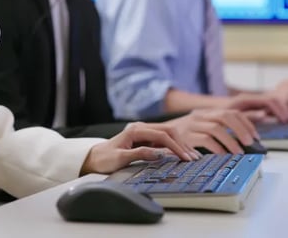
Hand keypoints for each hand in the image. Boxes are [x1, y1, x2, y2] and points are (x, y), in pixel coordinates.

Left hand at [79, 122, 199, 175]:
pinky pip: (164, 140)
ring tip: (193, 156)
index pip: (162, 135)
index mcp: (135, 130)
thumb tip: (158, 153)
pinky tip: (183, 153)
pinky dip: (175, 146)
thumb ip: (139, 154)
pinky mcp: (145, 139)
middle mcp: (141, 128)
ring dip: (181, 145)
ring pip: (168, 134)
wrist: (93, 158)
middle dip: (182, 144)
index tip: (185, 158)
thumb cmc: (104, 159)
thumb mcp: (119, 158)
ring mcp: (144, 132)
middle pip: (168, 131)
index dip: (175, 146)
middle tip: (193, 158)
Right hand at [164, 108, 261, 153]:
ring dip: (231, 141)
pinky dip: (216, 148)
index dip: (246, 123)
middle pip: (226, 116)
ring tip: (239, 153)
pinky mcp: (184, 136)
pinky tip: (222, 156)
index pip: (230, 111)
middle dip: (242, 130)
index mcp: (204, 113)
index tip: (255, 136)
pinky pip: (205, 140)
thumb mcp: (197, 129)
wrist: (150, 136)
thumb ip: (215, 130)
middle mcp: (199, 116)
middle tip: (251, 143)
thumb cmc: (178, 137)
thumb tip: (241, 140)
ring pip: (217, 128)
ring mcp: (191, 125)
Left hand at [225, 92, 287, 122]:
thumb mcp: (232, 118)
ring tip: (287, 120)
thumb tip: (264, 114)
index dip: (280, 109)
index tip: (285, 119)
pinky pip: (268, 105)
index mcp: (246, 99)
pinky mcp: (252, 106)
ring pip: (272, 101)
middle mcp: (250, 98)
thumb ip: (249, 116)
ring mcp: (252, 101)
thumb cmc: (219, 116)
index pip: (269, 100)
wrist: (211, 113)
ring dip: (281, 109)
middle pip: (273, 98)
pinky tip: (280, 119)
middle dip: (283, 109)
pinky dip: (276, 111)